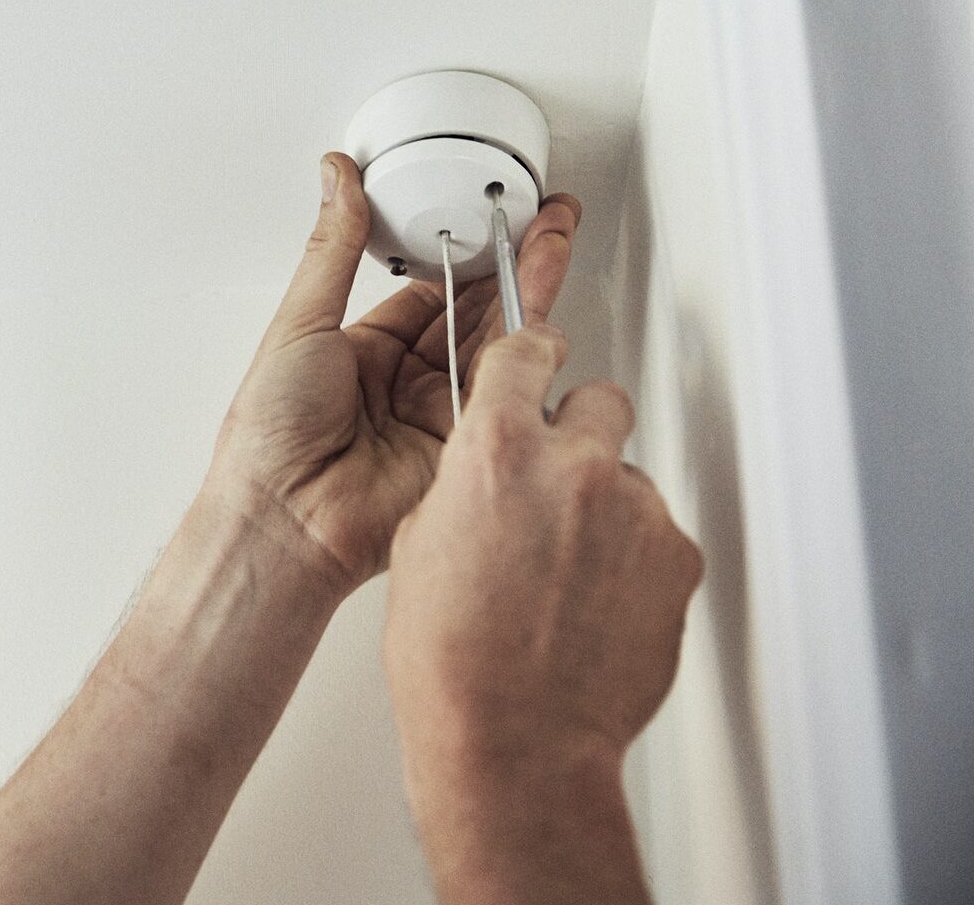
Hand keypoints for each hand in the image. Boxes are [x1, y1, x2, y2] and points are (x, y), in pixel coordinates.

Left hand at [203, 152, 582, 594]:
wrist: (284, 516)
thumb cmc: (269, 437)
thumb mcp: (300, 321)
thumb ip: (334, 248)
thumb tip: (336, 178)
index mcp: (362, 352)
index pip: (429, 290)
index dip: (463, 250)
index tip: (488, 212)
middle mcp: (404, 383)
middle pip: (473, 313)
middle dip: (511, 264)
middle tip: (543, 218)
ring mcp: (437, 417)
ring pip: (497, 345)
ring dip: (528, 295)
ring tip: (551, 243)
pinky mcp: (465, 449)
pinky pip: (504, 394)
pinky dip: (529, 355)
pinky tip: (545, 315)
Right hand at [382, 323, 701, 902]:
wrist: (514, 740)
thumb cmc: (453, 662)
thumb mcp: (419, 545)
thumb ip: (462, 485)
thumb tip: (485, 473)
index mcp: (494, 451)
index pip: (525, 353)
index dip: (529, 356)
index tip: (536, 356)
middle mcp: (572, 466)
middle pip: (599, 398)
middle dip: (580, 430)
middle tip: (557, 479)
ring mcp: (634, 511)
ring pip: (630, 475)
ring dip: (605, 505)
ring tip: (569, 570)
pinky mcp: (676, 559)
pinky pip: (657, 535)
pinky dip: (633, 560)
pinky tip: (594, 602)